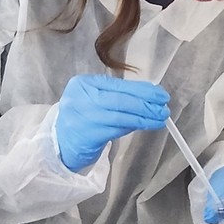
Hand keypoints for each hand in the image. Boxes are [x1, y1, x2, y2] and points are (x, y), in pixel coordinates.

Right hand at [55, 75, 169, 171]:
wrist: (60, 139)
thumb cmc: (81, 115)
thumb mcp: (91, 97)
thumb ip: (114, 94)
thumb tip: (148, 96)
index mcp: (82, 84)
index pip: (118, 85)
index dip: (141, 90)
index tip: (159, 94)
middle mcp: (81, 99)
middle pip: (120, 100)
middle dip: (146, 104)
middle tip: (163, 108)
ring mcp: (83, 118)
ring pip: (121, 116)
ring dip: (144, 118)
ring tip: (159, 119)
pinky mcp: (88, 135)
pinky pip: (117, 130)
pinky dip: (133, 126)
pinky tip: (144, 125)